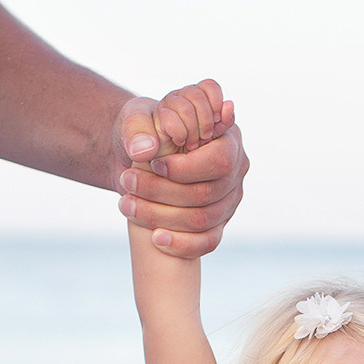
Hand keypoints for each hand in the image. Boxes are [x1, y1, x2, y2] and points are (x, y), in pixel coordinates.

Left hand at [113, 78, 247, 258]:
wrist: (144, 154)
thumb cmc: (145, 130)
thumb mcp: (137, 118)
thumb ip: (139, 128)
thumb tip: (145, 151)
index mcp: (227, 136)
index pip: (218, 161)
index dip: (185, 168)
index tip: (153, 164)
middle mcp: (236, 169)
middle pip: (208, 194)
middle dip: (163, 192)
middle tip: (128, 182)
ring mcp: (230, 200)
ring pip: (203, 220)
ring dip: (161, 216)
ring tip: (127, 205)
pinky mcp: (219, 224)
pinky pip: (207, 243)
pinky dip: (181, 244)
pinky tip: (155, 238)